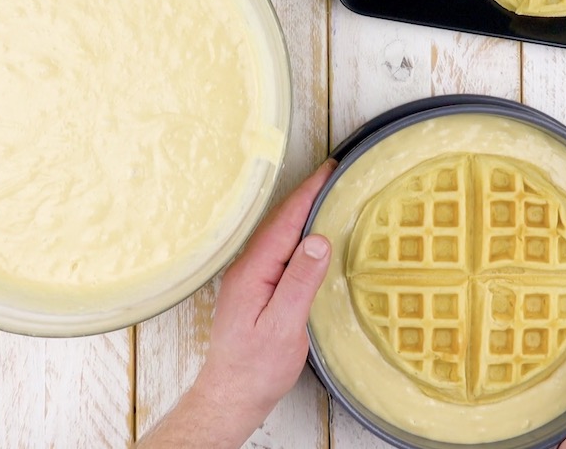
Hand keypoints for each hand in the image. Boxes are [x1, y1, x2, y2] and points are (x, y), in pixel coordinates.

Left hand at [138, 161, 335, 448]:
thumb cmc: (256, 368)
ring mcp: (249, 278)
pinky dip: (296, 233)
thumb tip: (318, 240)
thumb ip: (300, 282)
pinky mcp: (255, 288)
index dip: (308, 193)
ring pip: (278, 235)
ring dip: (301, 212)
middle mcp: (247, 268)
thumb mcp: (284, 326)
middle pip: (280, 222)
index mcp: (253, 271)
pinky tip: (308, 235)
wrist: (231, 395)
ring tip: (325, 194)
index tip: (329, 170)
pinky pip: (278, 250)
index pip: (285, 221)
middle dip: (306, 194)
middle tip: (334, 173)